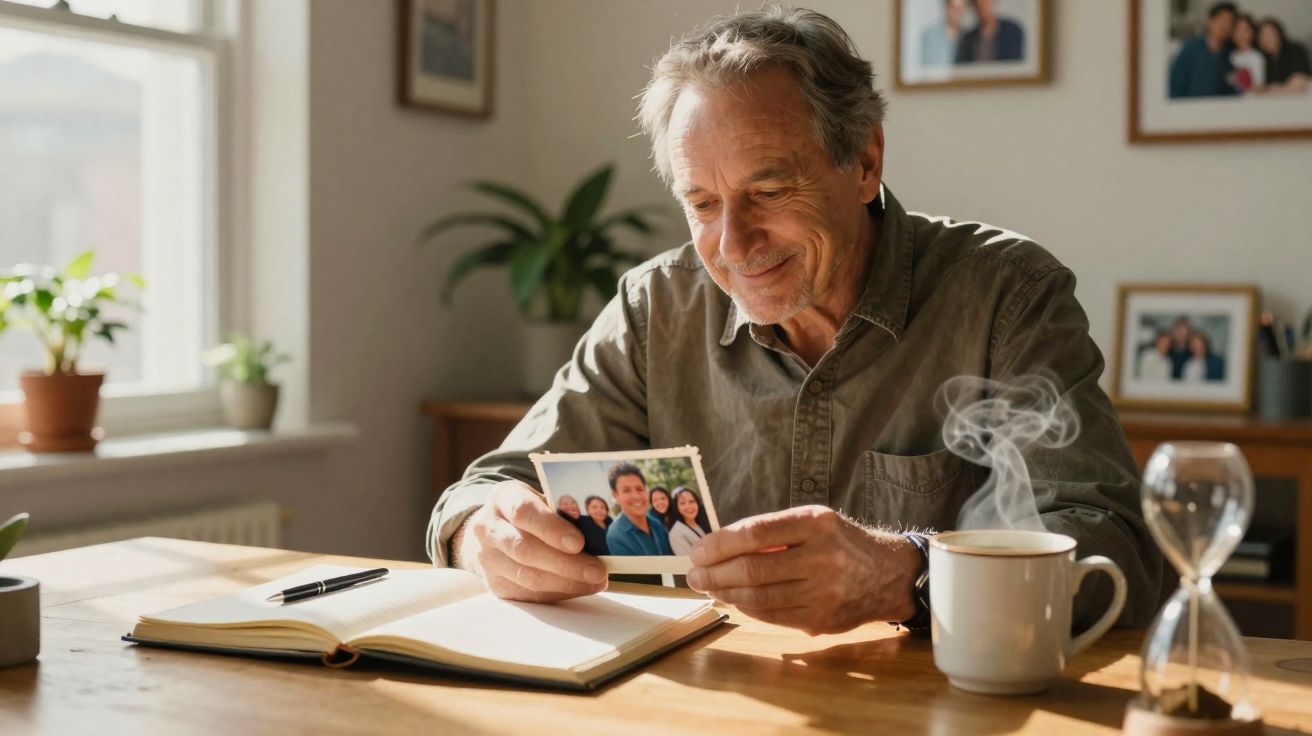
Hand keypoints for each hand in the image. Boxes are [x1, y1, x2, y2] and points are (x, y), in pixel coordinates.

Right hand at [455, 480, 607, 601]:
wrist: (494, 530)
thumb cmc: (530, 511)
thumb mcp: (541, 499)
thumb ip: (562, 511)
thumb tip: (599, 532)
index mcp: (503, 498)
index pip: (523, 512)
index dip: (550, 528)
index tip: (578, 542)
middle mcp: (488, 528)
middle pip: (525, 550)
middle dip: (565, 563)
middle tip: (597, 570)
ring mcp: (487, 559)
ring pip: (527, 577)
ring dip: (566, 582)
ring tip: (596, 581)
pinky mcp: (495, 584)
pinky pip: (528, 594)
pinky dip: (559, 593)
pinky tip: (581, 587)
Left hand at [686, 506, 919, 634]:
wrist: (889, 573)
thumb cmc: (840, 543)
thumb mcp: (814, 522)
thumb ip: (772, 532)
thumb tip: (718, 546)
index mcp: (816, 523)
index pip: (756, 532)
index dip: (720, 544)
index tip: (698, 551)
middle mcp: (822, 556)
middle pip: (753, 569)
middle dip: (714, 573)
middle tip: (693, 574)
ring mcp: (824, 591)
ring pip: (760, 596)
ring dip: (725, 593)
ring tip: (708, 587)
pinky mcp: (822, 619)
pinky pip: (773, 616)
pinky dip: (746, 609)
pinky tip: (733, 600)